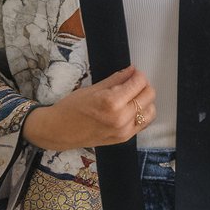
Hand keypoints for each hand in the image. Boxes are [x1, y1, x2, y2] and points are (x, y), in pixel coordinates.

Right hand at [23, 64, 155, 152]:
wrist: (58, 131)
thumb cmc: (71, 107)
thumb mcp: (93, 88)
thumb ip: (116, 79)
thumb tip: (132, 70)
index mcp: (112, 103)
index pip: (139, 83)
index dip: (138, 74)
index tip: (132, 72)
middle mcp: (121, 118)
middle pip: (149, 95)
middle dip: (143, 85)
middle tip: (132, 82)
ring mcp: (124, 131)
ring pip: (151, 110)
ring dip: (145, 100)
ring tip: (132, 96)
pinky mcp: (124, 138)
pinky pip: (144, 123)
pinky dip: (142, 114)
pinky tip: (131, 108)